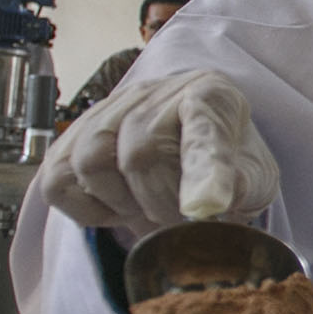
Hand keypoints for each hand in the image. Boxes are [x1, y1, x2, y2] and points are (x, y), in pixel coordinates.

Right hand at [36, 67, 279, 243]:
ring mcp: (108, 110)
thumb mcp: (255, 177)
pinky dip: (86, 208)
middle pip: (139, 153)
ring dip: (120, 203)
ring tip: (146, 210)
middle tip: (177, 219)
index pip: (205, 130)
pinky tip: (117, 206)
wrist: (191, 141)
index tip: (207, 206)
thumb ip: (242, 189)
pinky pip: (57, 179)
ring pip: (90, 160)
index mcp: (211, 98)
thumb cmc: (227, 161)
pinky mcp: (72, 137)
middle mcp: (155, 94)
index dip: (205, 171)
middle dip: (159, 204)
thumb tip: (209, 206)